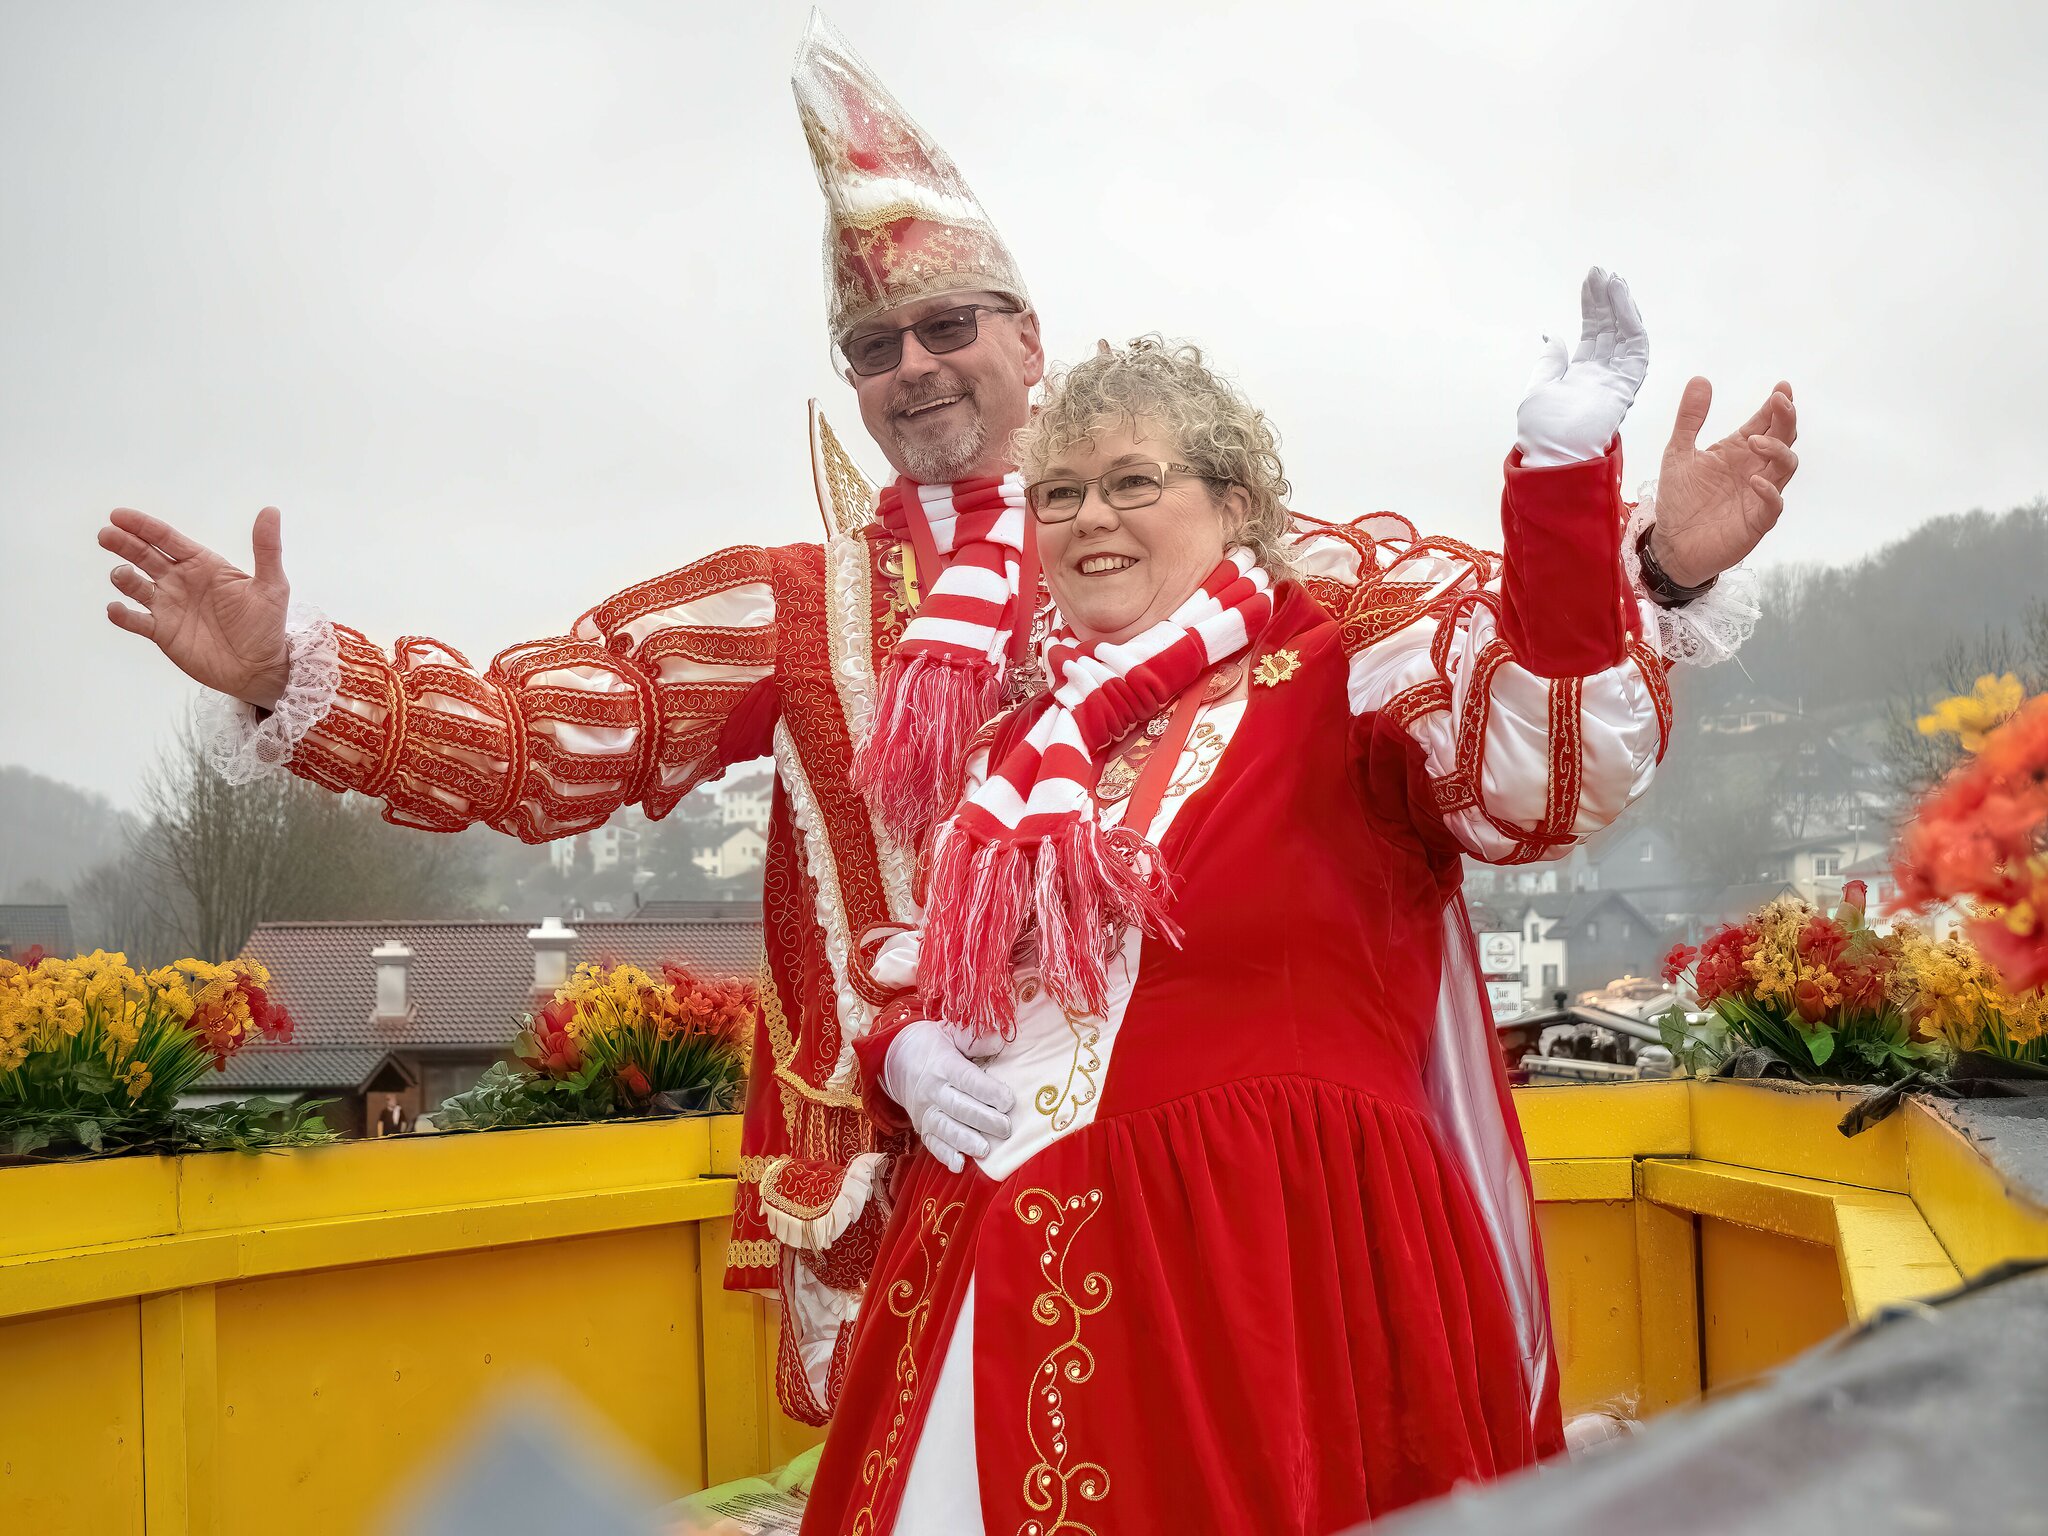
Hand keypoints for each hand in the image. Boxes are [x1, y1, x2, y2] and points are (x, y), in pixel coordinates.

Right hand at [98, 507, 292, 707]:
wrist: (259, 668)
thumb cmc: (267, 625)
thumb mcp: (272, 584)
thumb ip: (267, 548)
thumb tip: (271, 510)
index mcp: (203, 564)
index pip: (167, 539)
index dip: (143, 526)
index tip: (118, 515)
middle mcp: (181, 581)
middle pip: (145, 556)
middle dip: (124, 543)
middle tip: (106, 535)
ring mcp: (169, 606)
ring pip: (136, 585)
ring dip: (123, 577)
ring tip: (122, 575)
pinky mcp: (162, 632)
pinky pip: (136, 621)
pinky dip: (122, 615)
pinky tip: (116, 609)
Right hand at [881, 1018, 1013, 1173]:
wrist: (895, 1058)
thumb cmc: (933, 1046)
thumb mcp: (950, 1032)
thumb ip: (974, 1038)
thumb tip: (999, 1040)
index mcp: (944, 1064)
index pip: (967, 1079)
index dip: (988, 1091)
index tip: (1008, 1100)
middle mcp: (933, 1089)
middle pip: (959, 1107)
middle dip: (983, 1120)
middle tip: (1005, 1129)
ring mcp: (925, 1110)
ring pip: (945, 1128)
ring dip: (965, 1141)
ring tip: (985, 1150)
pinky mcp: (921, 1127)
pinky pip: (932, 1143)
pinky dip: (945, 1155)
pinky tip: (959, 1164)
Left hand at [1516, 268, 1648, 466]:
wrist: (1551, 456)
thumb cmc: (1542, 433)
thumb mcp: (1537, 388)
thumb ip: (1549, 362)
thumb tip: (1551, 337)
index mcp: (1581, 375)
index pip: (1593, 333)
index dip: (1592, 306)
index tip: (1590, 281)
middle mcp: (1602, 375)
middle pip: (1610, 329)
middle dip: (1606, 299)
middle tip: (1600, 272)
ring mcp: (1615, 379)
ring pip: (1625, 335)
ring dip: (1621, 306)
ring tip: (1612, 280)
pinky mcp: (1626, 385)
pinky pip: (1635, 349)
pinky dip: (1630, 323)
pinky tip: (1621, 301)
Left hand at [1648, 379, 1797, 588]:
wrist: (1670, 544)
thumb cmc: (1679, 500)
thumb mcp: (1678, 453)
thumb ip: (1690, 419)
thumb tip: (1700, 379)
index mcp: (1739, 451)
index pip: (1766, 423)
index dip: (1776, 405)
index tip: (1781, 387)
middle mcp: (1755, 469)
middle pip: (1783, 439)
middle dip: (1786, 419)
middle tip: (1781, 402)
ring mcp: (1759, 495)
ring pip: (1785, 468)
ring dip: (1776, 451)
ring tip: (1755, 441)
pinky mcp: (1756, 522)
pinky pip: (1773, 505)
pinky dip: (1769, 492)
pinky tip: (1755, 481)